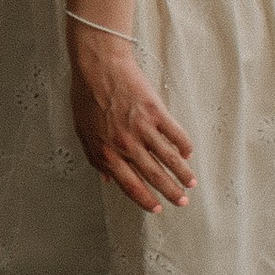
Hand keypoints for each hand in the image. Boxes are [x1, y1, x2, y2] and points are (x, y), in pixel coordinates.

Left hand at [67, 32, 194, 213]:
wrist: (97, 65)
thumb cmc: (86, 96)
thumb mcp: (82, 131)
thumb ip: (95, 157)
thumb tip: (107, 179)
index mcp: (106, 152)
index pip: (130, 184)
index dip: (145, 199)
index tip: (156, 208)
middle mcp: (126, 144)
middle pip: (153, 175)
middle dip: (170, 192)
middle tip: (182, 202)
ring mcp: (142, 128)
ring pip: (168, 158)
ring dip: (182, 174)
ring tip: (191, 183)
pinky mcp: (155, 112)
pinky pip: (175, 134)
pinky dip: (184, 146)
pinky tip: (188, 153)